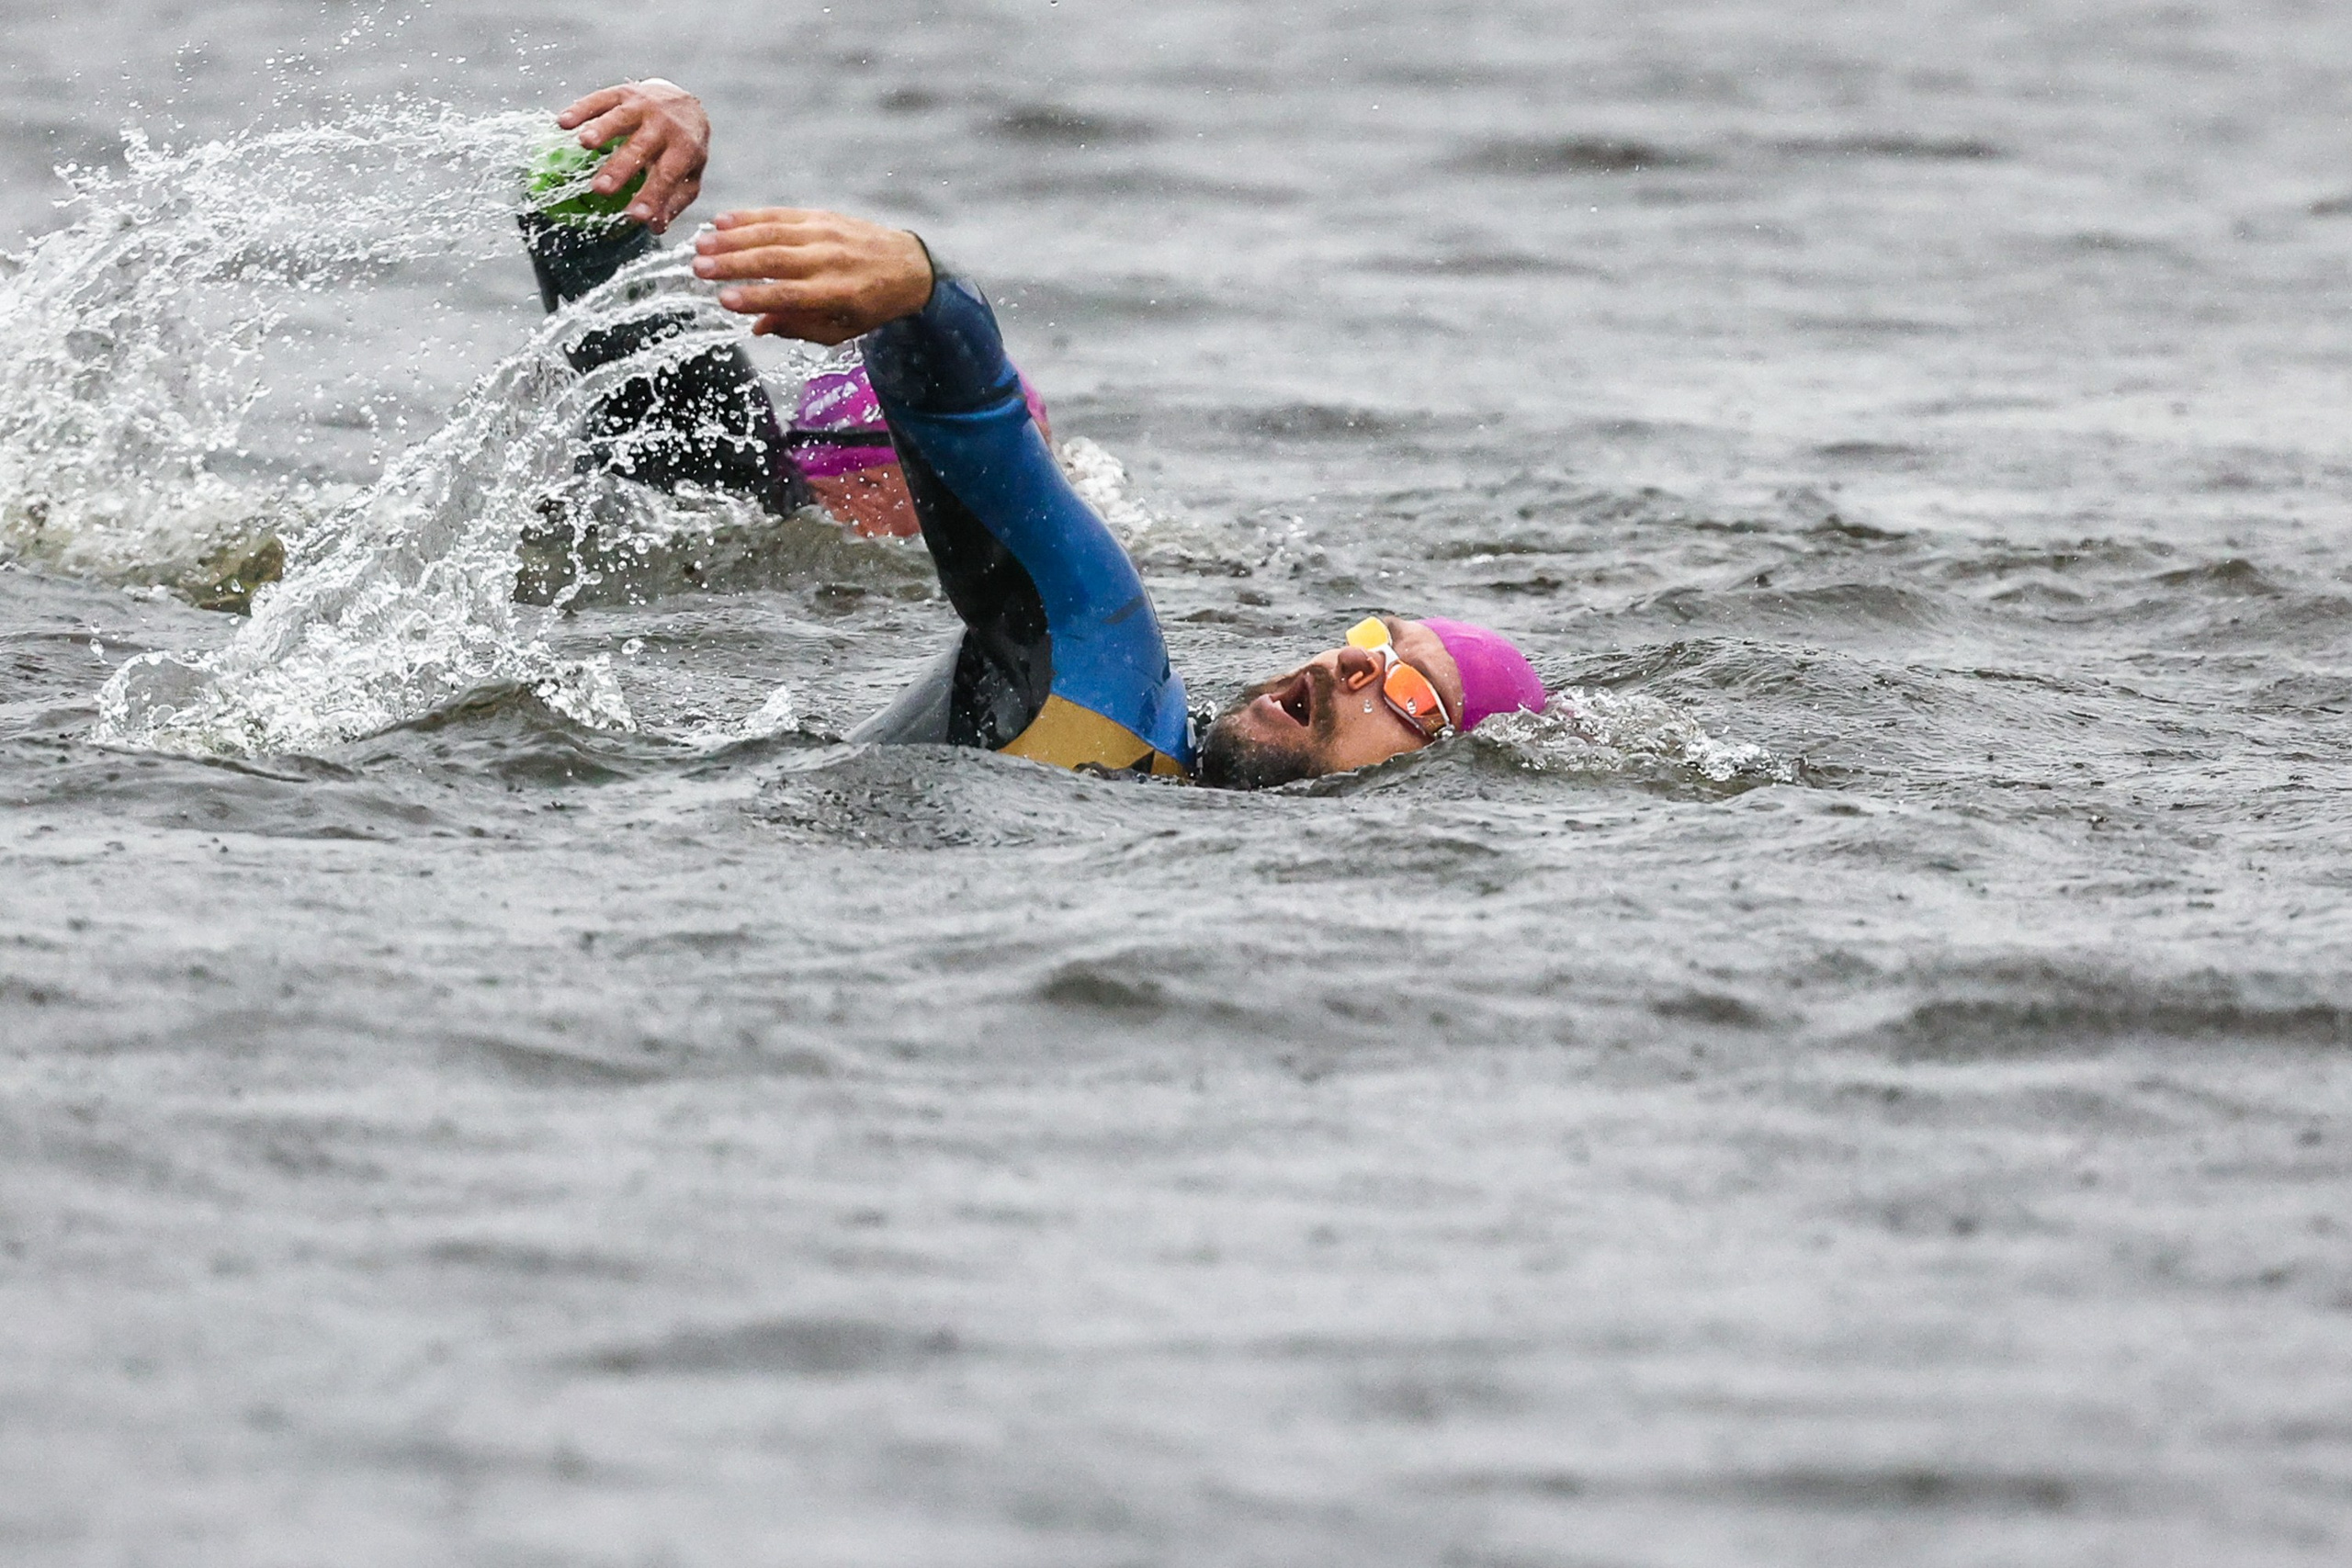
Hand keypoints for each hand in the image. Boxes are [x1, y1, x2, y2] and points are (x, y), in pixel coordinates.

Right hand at [554, 78, 708, 232]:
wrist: (685, 103)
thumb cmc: (684, 150)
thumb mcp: (688, 176)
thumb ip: (673, 201)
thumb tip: (655, 226)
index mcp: (684, 150)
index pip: (667, 176)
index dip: (652, 196)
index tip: (635, 216)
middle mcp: (664, 125)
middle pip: (640, 148)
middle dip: (620, 168)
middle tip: (600, 188)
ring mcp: (643, 106)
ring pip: (620, 117)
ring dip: (601, 129)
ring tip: (584, 143)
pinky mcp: (623, 92)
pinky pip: (600, 99)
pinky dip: (581, 110)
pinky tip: (563, 123)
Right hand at [692, 209, 935, 343]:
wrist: (909, 266)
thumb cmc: (870, 305)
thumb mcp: (842, 329)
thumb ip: (799, 327)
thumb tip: (758, 325)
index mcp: (836, 293)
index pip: (788, 295)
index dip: (755, 298)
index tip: (723, 300)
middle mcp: (829, 260)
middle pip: (773, 261)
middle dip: (732, 264)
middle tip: (699, 269)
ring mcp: (824, 234)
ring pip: (772, 233)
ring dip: (732, 238)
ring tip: (701, 244)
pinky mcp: (820, 217)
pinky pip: (780, 215)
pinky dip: (750, 217)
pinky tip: (723, 221)